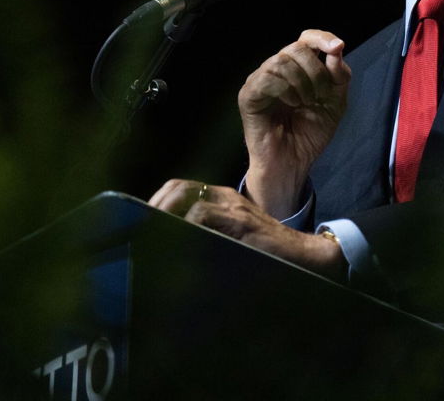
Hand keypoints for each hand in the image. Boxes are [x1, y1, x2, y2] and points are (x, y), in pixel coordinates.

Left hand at [148, 179, 345, 281]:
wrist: (303, 256)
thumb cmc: (267, 253)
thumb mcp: (232, 239)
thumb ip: (208, 236)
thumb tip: (172, 250)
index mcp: (222, 199)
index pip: (181, 189)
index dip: (158, 202)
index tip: (141, 221)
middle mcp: (225, 197)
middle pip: (179, 187)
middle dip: (156, 205)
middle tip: (141, 227)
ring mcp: (233, 207)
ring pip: (188, 198)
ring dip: (165, 215)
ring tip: (152, 234)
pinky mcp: (241, 221)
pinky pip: (204, 214)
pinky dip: (185, 226)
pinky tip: (176, 241)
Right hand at [238, 29, 349, 217]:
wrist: (294, 162)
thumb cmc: (311, 133)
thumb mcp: (335, 103)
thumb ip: (339, 77)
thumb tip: (336, 50)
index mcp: (298, 67)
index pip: (306, 38)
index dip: (322, 38)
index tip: (338, 47)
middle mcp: (277, 69)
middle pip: (297, 48)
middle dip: (316, 71)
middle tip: (319, 96)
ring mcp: (261, 80)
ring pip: (282, 60)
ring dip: (302, 83)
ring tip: (304, 103)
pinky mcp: (249, 94)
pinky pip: (267, 78)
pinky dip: (285, 90)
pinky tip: (292, 104)